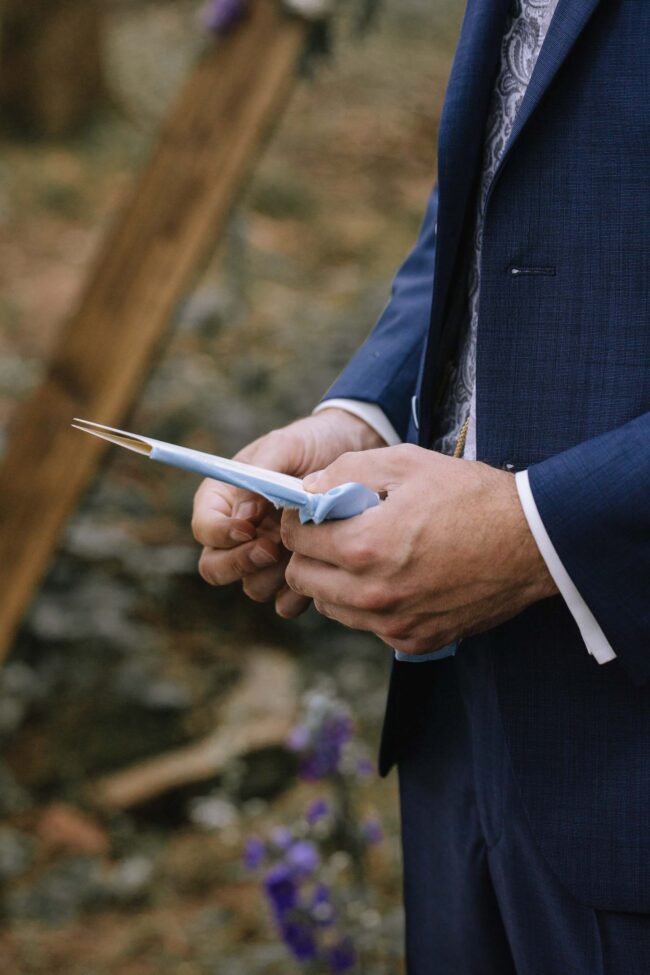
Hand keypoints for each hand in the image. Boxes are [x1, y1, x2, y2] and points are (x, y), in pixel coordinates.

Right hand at [191, 409, 384, 616]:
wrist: (352, 453)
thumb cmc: (311, 443)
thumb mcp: (286, 445)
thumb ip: (260, 472)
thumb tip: (242, 518)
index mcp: (224, 500)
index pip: (204, 529)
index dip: (221, 535)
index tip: (249, 528)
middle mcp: (238, 534)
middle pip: (215, 567)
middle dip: (242, 562)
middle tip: (273, 548)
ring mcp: (265, 557)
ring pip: (251, 586)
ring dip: (274, 575)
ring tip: (304, 549)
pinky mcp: (292, 575)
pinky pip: (283, 602)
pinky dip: (297, 594)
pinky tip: (319, 570)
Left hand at [281, 445, 557, 653]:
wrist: (532, 542)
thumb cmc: (471, 496)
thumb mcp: (406, 463)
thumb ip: (346, 472)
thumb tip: (305, 488)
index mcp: (366, 546)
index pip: (296, 539)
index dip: (297, 519)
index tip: (311, 510)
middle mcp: (374, 593)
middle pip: (303, 579)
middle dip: (308, 552)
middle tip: (331, 532)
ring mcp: (393, 623)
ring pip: (330, 607)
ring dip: (332, 580)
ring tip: (363, 553)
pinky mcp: (414, 640)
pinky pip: (366, 625)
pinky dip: (365, 603)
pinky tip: (392, 576)